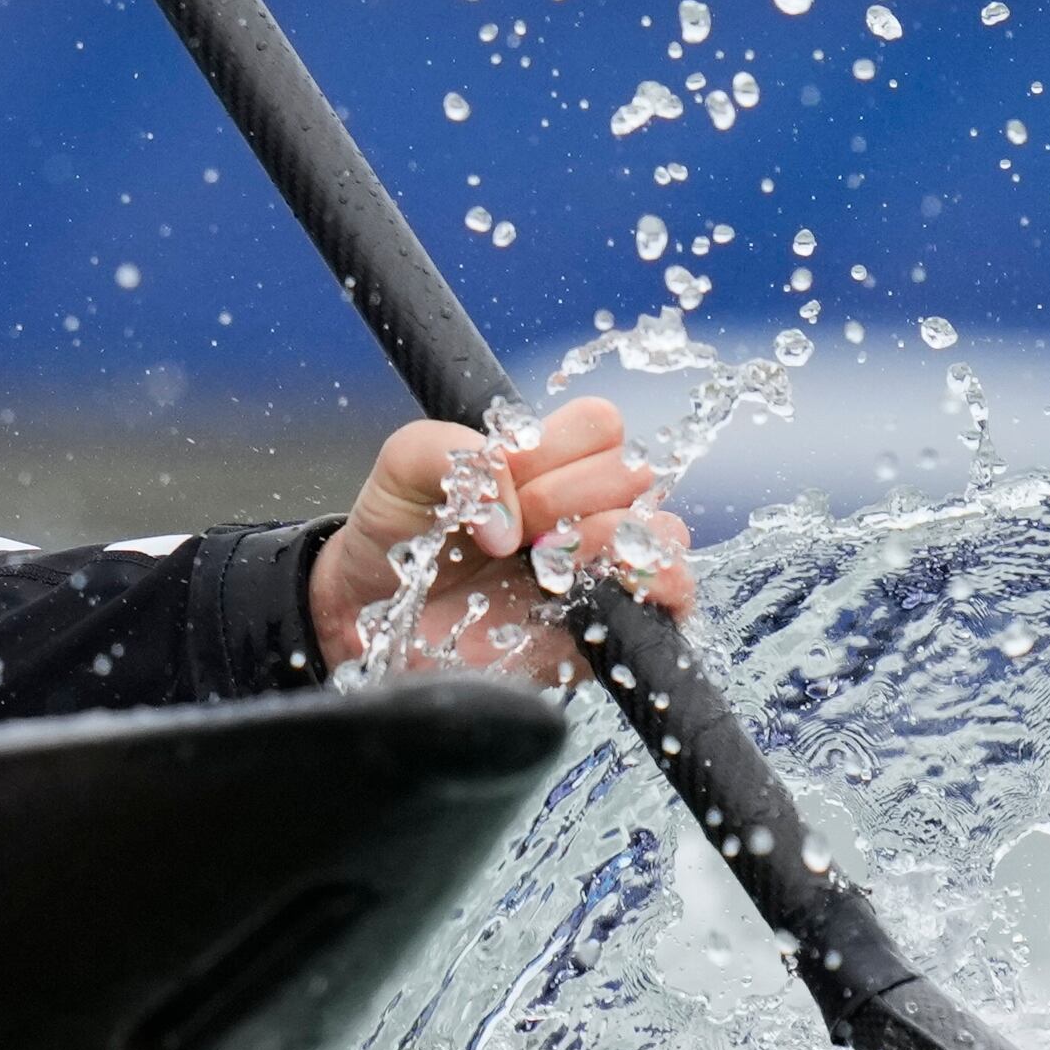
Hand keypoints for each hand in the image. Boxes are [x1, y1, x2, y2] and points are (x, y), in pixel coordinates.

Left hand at [304, 395, 691, 687]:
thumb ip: (453, 451)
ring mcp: (600, 564)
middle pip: (633, 473)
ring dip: (605, 539)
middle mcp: (584, 508)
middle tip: (516, 530)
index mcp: (548, 461)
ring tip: (544, 562)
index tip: (509, 476)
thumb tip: (512, 521)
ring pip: (663, 531)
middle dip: (567, 497)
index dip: (556, 447)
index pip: (601, 425)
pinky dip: (651, 584)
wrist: (377, 616)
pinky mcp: (609, 624)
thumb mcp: (405, 465)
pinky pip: (673, 598)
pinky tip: (587, 585)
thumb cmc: (399, 534)